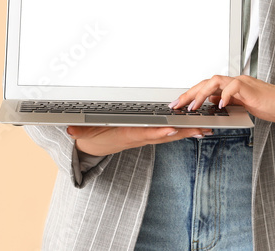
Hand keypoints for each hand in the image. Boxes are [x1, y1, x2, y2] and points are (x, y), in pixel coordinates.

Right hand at [66, 125, 210, 156]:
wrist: (94, 145)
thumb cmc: (94, 133)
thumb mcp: (85, 131)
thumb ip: (80, 129)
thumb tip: (69, 129)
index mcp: (128, 134)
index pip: (146, 133)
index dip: (160, 131)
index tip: (173, 128)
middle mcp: (140, 137)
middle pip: (165, 134)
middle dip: (183, 132)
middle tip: (201, 128)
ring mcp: (145, 138)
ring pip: (170, 135)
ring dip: (188, 133)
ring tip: (205, 128)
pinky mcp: (149, 136)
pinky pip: (168, 135)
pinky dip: (182, 131)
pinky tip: (196, 129)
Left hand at [171, 75, 274, 123]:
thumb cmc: (271, 106)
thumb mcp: (245, 108)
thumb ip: (230, 106)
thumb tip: (213, 109)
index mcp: (232, 88)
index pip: (207, 87)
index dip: (191, 95)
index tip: (178, 105)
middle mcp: (236, 83)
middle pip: (207, 82)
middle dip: (189, 94)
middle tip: (177, 105)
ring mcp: (243, 84)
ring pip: (216, 81)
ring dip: (202, 93)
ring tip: (194, 106)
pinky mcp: (252, 89)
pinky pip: (235, 87)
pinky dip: (225, 95)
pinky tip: (219, 105)